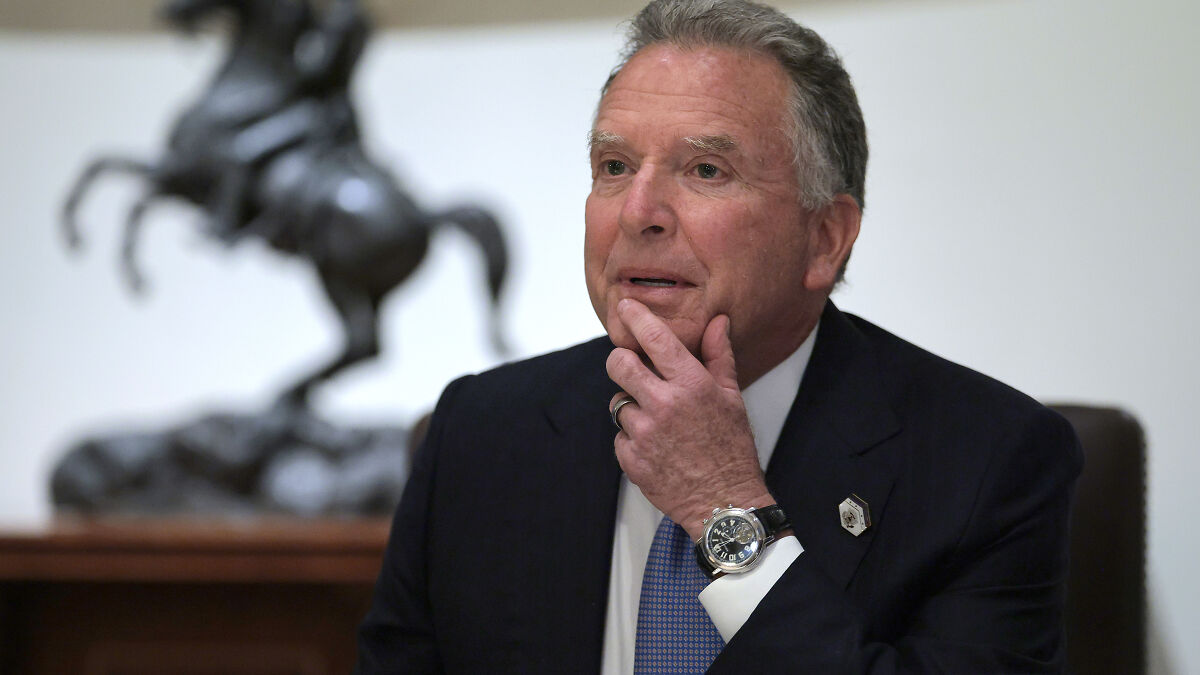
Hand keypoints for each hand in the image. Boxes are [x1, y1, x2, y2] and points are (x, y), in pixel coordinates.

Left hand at [607, 299, 773, 540]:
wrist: (724, 502)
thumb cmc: (731, 449)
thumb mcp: (731, 398)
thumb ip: (719, 356)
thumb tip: (717, 321)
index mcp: (691, 385)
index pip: (654, 338)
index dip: (635, 317)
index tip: (625, 307)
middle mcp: (664, 405)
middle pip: (618, 364)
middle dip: (621, 362)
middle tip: (631, 368)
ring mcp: (645, 433)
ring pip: (617, 402)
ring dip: (631, 407)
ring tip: (657, 422)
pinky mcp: (631, 459)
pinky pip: (619, 436)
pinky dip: (632, 438)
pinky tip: (655, 447)